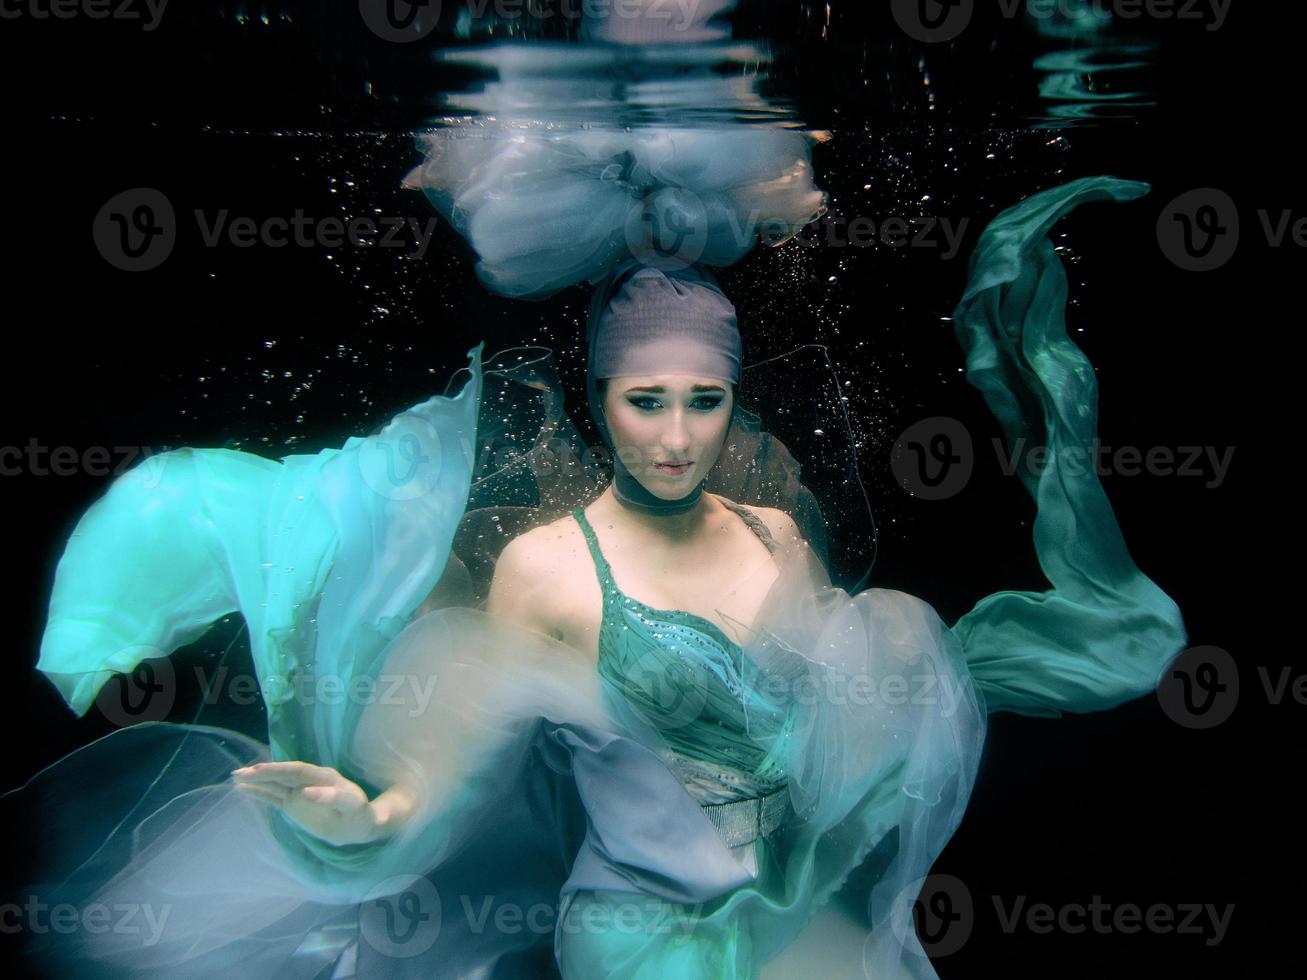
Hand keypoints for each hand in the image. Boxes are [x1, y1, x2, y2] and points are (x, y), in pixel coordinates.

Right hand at [231, 761, 378, 845]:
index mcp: (323, 776)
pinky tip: (244, 789)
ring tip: (235, 777)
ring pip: (275, 783)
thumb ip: (333, 798)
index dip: (278, 769)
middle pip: (282, 774)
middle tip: (239, 773)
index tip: (259, 770)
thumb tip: (307, 792)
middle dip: (262, 773)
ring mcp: (299, 791)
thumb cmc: (359, 814)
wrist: (359, 824)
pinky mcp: (293, 804)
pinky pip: (274, 796)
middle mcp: (309, 780)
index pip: (297, 770)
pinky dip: (259, 792)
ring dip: (256, 780)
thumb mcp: (352, 806)